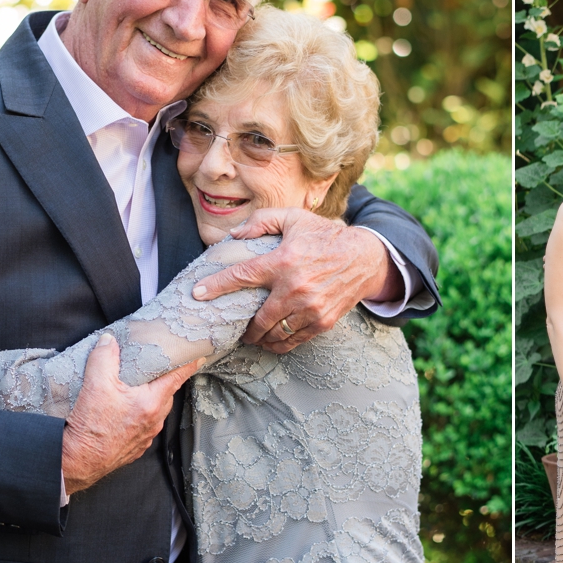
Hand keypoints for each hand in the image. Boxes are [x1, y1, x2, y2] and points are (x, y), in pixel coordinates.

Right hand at [61, 335, 202, 494]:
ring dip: (151, 398)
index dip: (188, 365)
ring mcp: (146, 436)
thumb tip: (109, 341)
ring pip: (156, 411)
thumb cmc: (90, 427)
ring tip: (138, 388)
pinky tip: (126, 411)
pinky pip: (145, 426)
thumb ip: (103, 358)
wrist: (78, 462)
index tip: (199, 356)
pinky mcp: (136, 447)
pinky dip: (140, 415)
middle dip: (165, 380)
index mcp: (151, 403)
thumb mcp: (95, 385)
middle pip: (167, 394)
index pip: (177, 378)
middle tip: (159, 368)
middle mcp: (154, 421)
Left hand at [191, 208, 394, 352]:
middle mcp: (295, 288)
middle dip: (242, 328)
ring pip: (275, 334)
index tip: (197, 294)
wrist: (364, 258)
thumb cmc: (324, 237)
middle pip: (257, 320)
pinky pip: (294, 340)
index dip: (216, 286)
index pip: (242, 276)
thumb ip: (262, 222)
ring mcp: (310, 308)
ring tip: (254, 335)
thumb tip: (234, 235)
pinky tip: (273, 339)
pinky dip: (280, 343)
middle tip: (235, 327)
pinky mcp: (322, 321)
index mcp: (284, 261)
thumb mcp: (294, 219)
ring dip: (260, 338)